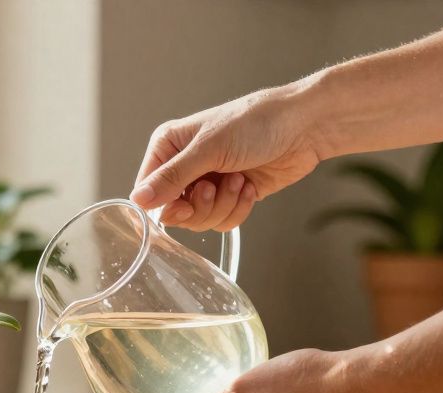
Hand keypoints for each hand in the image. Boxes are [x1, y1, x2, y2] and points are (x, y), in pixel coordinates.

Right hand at [132, 85, 325, 231]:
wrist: (304, 127)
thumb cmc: (256, 123)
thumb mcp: (209, 148)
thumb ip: (172, 177)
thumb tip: (138, 199)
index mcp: (169, 146)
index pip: (147, 190)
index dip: (163, 204)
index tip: (183, 204)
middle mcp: (185, 166)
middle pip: (173, 211)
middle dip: (199, 206)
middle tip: (215, 186)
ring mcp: (209, 182)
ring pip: (199, 220)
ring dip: (223, 205)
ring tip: (239, 180)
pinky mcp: (231, 196)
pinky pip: (222, 220)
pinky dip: (238, 208)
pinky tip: (249, 186)